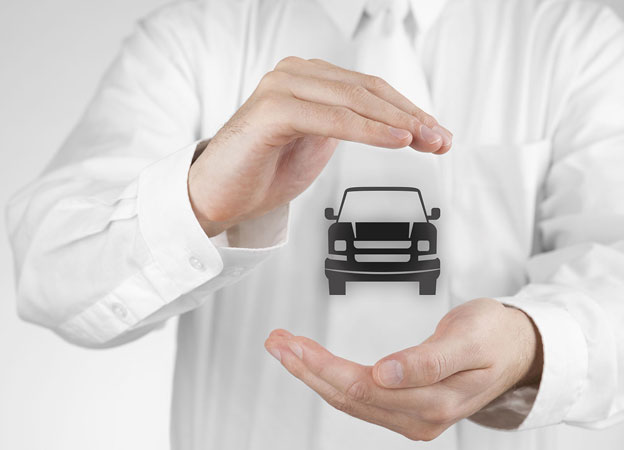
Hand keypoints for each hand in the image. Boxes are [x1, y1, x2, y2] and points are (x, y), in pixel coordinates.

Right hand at [189, 57, 452, 235]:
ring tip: (427, 141)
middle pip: (368, 90)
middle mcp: (294, 74)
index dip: (408, 110)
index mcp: (306, 79)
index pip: (369, 88)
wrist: (213, 197)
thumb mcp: (316, 146)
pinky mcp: (272, 110)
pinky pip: (332, 118)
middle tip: (441, 140)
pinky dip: (368, 130)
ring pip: (355, 100)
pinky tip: (396, 141)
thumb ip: (347, 126)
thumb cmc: (258, 173)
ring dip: (397, 123)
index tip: (437, 134)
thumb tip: (394, 126)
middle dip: (411, 117)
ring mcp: (281, 87)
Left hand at [263, 298, 542, 440]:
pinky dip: (331, 379)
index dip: (322, 366)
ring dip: (313, 374)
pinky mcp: (407, 409)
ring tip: (285, 348)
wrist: (518, 350)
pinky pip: (360, 399)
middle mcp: (419, 417)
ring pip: (349, 399)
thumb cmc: (495, 337)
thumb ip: (428, 359)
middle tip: (277, 342)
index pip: (362, 386)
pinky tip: (314, 367)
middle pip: (348, 396)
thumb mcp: (469, 339)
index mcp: (433, 400)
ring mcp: (412, 416)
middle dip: (307, 368)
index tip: (294, 344)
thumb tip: (387, 372)